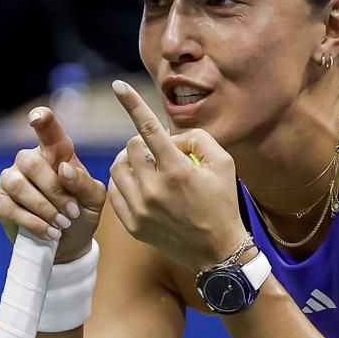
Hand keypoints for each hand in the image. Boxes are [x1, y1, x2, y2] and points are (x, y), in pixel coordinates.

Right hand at [0, 106, 107, 261]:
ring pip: (19, 185)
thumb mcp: (93, 199)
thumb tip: (63, 169)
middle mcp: (28, 160)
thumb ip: (83, 182)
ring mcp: (10, 178)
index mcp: (54, 152)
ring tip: (61, 225)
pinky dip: (32, 222)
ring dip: (43, 208)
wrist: (68, 244)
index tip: (38, 117)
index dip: (42, 120)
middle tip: (72, 213)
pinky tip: (48, 232)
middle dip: (54, 191)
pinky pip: (9, 207)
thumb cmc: (81, 213)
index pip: (47, 130)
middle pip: (33, 163)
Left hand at [105, 81, 245, 271]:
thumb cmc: (223, 204)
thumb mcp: (223, 164)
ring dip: (130, 162)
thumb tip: (170, 136)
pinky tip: (139, 186)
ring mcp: (141, 209)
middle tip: (160, 155)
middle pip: (131, 147)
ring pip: (118, 168)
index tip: (119, 85)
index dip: (132, 103)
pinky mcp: (133, 225)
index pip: (149, 129)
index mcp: (177, 171)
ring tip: (146, 168)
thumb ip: (198, 139)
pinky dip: (124, 183)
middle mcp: (154, 189)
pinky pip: (115, 192)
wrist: (218, 252)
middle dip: (143, 144)